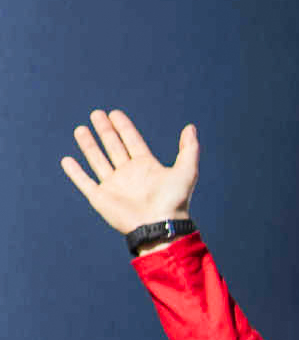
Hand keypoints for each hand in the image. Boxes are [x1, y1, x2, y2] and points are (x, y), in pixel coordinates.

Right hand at [60, 110, 199, 248]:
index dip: (124, 127)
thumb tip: (190, 127)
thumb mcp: (187, 171)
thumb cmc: (174, 201)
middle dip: (105, 130)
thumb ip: (189, 148)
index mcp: (147, 166)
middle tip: (96, 113)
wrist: (160, 225)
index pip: (132, 141)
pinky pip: (85, 182)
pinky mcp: (101, 198)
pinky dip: (75, 172)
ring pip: (97, 160)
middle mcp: (129, 174)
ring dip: (88, 145)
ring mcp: (114, 185)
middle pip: (113, 146)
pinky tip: (67, 160)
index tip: (115, 113)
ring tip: (80, 129)